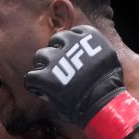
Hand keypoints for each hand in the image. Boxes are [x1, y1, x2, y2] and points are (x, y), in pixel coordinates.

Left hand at [24, 25, 138, 138]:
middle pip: (55, 40)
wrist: (104, 106)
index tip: (73, 54)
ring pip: (40, 55)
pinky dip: (33, 83)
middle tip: (60, 67)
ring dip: (43, 65)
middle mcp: (72, 43)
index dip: (72, 44)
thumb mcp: (106, 60)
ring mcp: (57, 59)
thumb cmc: (108, 87)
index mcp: (90, 37)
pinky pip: (31, 76)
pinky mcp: (46, 76)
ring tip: (50, 78)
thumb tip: (79, 53)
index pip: (74, 32)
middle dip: (57, 52)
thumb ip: (91, 52)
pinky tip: (40, 90)